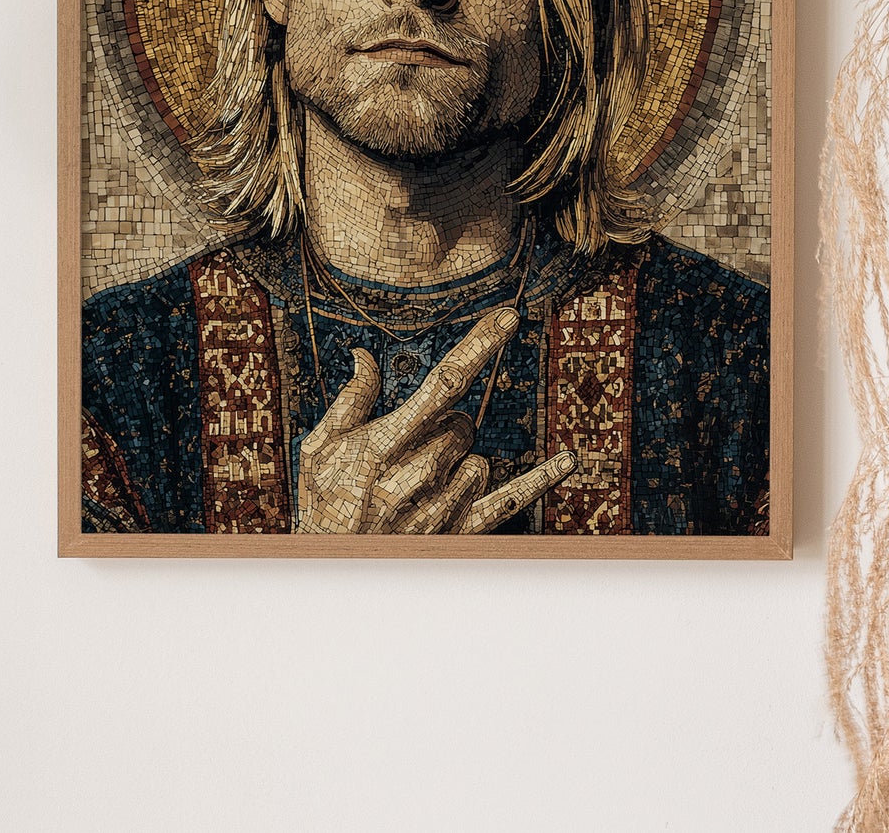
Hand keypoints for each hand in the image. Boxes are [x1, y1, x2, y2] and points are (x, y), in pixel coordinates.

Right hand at [294, 307, 577, 533]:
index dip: (477, 346)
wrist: (334, 570)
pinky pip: (510, 501)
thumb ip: (349, 401)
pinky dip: (540, 480)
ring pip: (479, 460)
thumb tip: (364, 354)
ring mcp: (441, 508)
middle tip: (407, 453)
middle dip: (444, 428)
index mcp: (382, 448)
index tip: (506, 317)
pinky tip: (569, 461)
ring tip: (419, 485)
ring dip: (459, 462)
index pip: (442, 383)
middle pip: (462, 425)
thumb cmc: (323, 505)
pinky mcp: (459, 532)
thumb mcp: (319, 450)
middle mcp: (416, 477)